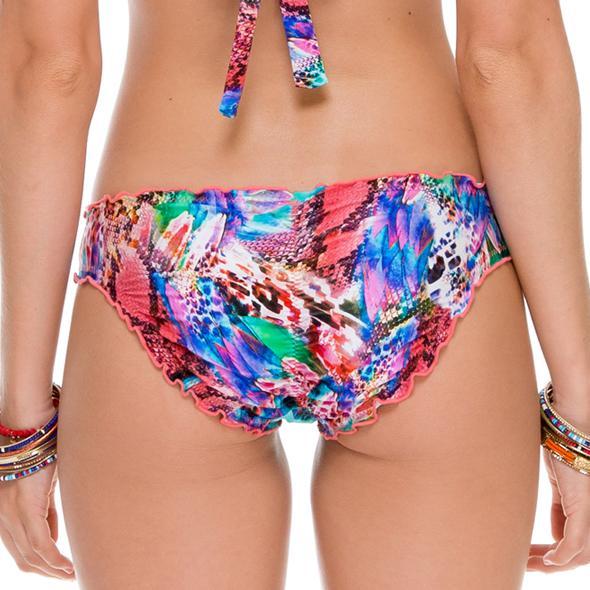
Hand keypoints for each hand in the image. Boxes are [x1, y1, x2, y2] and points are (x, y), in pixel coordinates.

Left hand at [0, 436, 74, 579]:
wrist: (31, 426)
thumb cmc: (39, 448)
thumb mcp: (42, 484)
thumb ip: (44, 508)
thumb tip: (54, 531)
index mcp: (2, 510)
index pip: (18, 547)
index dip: (38, 561)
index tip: (58, 565)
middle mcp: (1, 516)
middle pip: (22, 557)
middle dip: (46, 570)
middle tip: (67, 574)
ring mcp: (10, 513)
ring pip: (30, 555)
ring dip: (52, 569)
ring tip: (70, 573)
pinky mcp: (25, 508)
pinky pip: (40, 544)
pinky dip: (54, 559)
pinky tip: (67, 566)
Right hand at [527, 447, 589, 571]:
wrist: (567, 429)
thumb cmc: (561, 447)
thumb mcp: (559, 483)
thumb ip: (560, 507)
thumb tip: (553, 532)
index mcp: (586, 508)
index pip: (575, 542)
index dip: (554, 552)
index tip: (531, 555)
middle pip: (578, 553)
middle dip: (550, 563)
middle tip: (527, 564)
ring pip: (577, 554)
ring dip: (550, 563)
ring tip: (528, 563)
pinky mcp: (583, 510)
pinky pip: (572, 543)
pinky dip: (560, 555)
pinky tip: (547, 560)